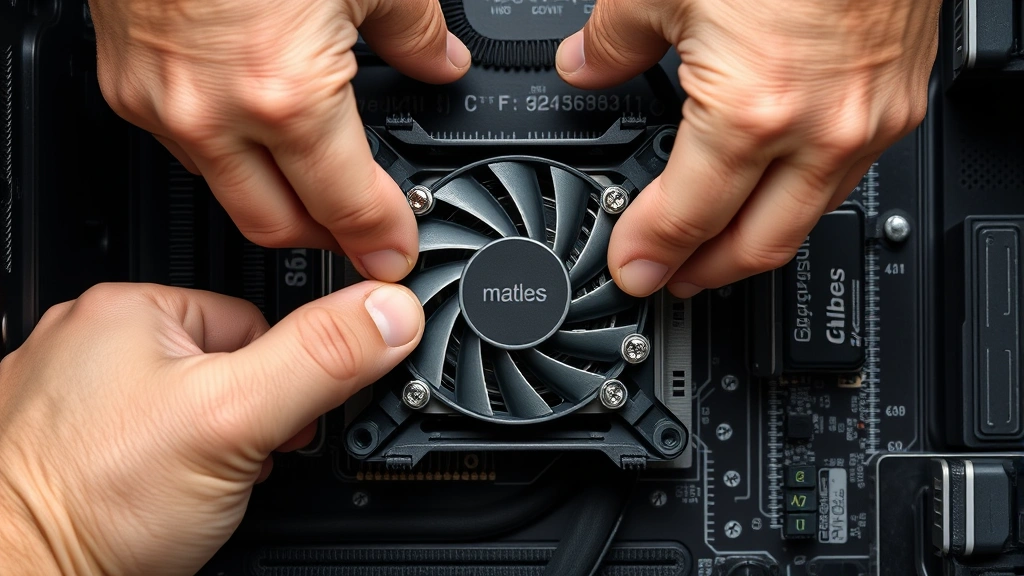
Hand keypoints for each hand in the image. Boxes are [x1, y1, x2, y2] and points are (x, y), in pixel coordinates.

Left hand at [0, 282, 422, 574]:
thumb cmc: (89, 504)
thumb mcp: (234, 419)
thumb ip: (320, 359)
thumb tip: (390, 313)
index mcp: (127, 309)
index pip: (254, 316)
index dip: (284, 373)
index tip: (283, 419)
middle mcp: (90, 344)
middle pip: (223, 364)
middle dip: (247, 417)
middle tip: (236, 460)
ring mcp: (72, 401)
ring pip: (187, 409)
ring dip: (211, 446)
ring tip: (194, 486)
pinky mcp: (68, 450)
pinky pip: (149, 442)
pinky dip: (170, 470)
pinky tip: (163, 500)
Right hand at [88, 0, 471, 280]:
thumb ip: (414, 31)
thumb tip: (439, 60)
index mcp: (285, 93)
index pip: (346, 204)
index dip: (382, 236)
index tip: (395, 249)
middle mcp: (214, 113)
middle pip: (276, 225)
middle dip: (326, 238)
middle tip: (359, 232)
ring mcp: (160, 104)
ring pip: (225, 190)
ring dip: (273, 197)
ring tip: (312, 181)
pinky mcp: (126, 85)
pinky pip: (184, 146)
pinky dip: (226, 153)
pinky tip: (253, 130)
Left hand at [556, 0, 939, 296]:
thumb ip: (613, 39)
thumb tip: (584, 65)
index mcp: (752, 109)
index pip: (687, 217)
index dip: (649, 252)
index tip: (632, 266)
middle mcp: (822, 130)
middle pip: (756, 246)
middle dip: (705, 274)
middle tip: (672, 278)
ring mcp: (870, 122)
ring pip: (807, 219)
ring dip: (756, 241)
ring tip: (716, 242)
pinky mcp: (900, 102)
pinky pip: (845, 177)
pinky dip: (800, 196)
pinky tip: (775, 185)